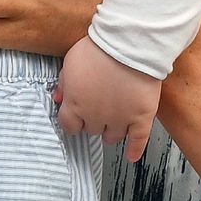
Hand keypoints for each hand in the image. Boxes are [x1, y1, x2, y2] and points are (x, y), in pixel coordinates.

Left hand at [54, 36, 159, 161]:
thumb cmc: (97, 49)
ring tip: (112, 124)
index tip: (75, 117)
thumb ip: (63, 83)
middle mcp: (96, 117)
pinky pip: (138, 141)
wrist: (127, 45)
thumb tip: (58, 99)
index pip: (69, 125)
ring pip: (112, 137)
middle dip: (92, 121)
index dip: (72, 121)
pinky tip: (131, 155)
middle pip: (91, 130)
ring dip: (110, 131)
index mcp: (76, 104)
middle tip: (97, 110)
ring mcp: (120, 119)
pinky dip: (135, 150)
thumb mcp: (70, 61)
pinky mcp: (141, 118)